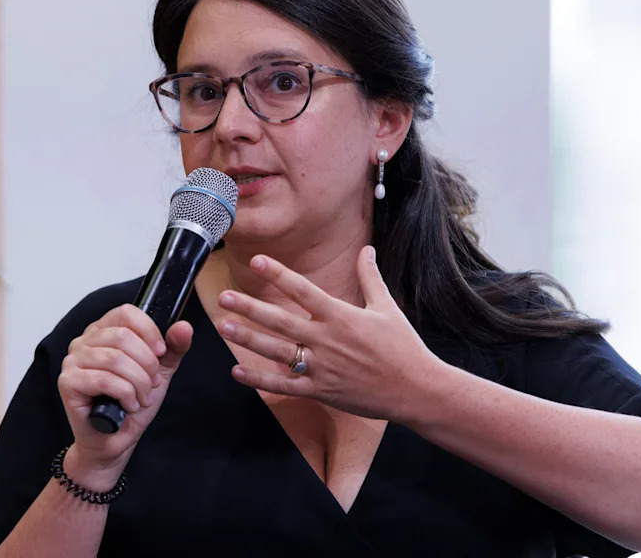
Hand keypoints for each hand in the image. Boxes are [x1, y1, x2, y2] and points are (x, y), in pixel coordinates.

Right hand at [57, 304, 191, 479]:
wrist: (114, 440)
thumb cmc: (131, 403)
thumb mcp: (159, 371)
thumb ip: (173, 348)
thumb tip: (183, 327)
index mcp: (104, 331)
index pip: (126, 313)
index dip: (149, 332)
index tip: (160, 353)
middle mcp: (84, 341)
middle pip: (123, 337)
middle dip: (147, 365)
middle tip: (151, 384)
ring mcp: (72, 361)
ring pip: (115, 359)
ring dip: (138, 383)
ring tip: (142, 397)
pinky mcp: (67, 382)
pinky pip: (104, 380)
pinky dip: (125, 395)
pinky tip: (128, 405)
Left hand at [216, 245, 441, 420]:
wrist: (415, 390)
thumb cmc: (403, 347)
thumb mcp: (387, 307)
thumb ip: (370, 278)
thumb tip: (366, 249)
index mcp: (341, 316)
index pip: (303, 290)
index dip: (278, 275)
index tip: (257, 261)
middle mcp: (326, 340)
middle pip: (280, 320)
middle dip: (250, 308)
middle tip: (224, 297)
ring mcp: (321, 367)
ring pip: (276, 351)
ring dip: (248, 338)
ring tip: (224, 326)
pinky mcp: (321, 390)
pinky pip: (284, 384)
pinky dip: (260, 379)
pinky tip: (237, 371)